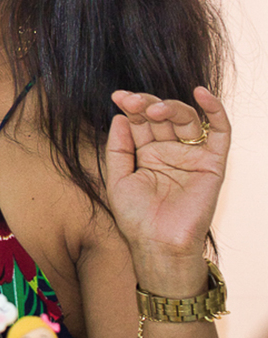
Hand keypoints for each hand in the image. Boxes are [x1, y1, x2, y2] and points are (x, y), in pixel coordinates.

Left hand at [106, 87, 228, 265]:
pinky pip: (219, 133)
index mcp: (146, 153)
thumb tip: (119, 116)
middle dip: (147, 104)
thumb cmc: (136, 217)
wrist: (158, 244)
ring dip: (170, 107)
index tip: (118, 96)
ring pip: (186, 119)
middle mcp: (170, 151)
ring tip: (154, 109)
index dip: (131, 105)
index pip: (141, 120)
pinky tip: (201, 93)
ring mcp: (191, 156)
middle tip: (132, 101)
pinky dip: (215, 111)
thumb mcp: (117, 178)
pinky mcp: (213, 163)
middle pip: (162, 116)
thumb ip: (118, 147)